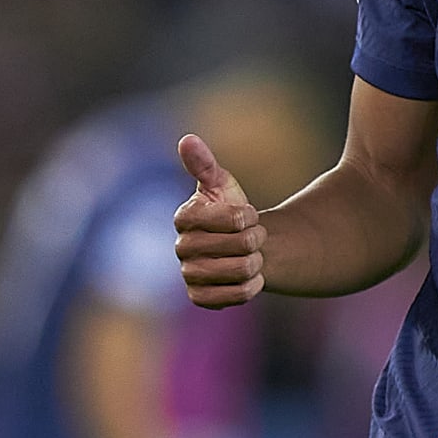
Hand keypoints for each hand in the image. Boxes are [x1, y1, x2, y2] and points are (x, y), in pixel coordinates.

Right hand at [172, 134, 265, 307]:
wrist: (238, 245)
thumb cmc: (229, 208)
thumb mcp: (221, 184)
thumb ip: (204, 164)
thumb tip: (187, 139)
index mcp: (184, 217)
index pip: (235, 219)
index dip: (250, 217)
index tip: (247, 215)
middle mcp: (181, 248)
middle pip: (242, 246)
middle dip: (256, 239)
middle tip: (252, 237)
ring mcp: (189, 275)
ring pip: (242, 271)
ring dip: (256, 262)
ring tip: (250, 256)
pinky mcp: (200, 298)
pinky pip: (238, 296)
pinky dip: (252, 285)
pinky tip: (248, 276)